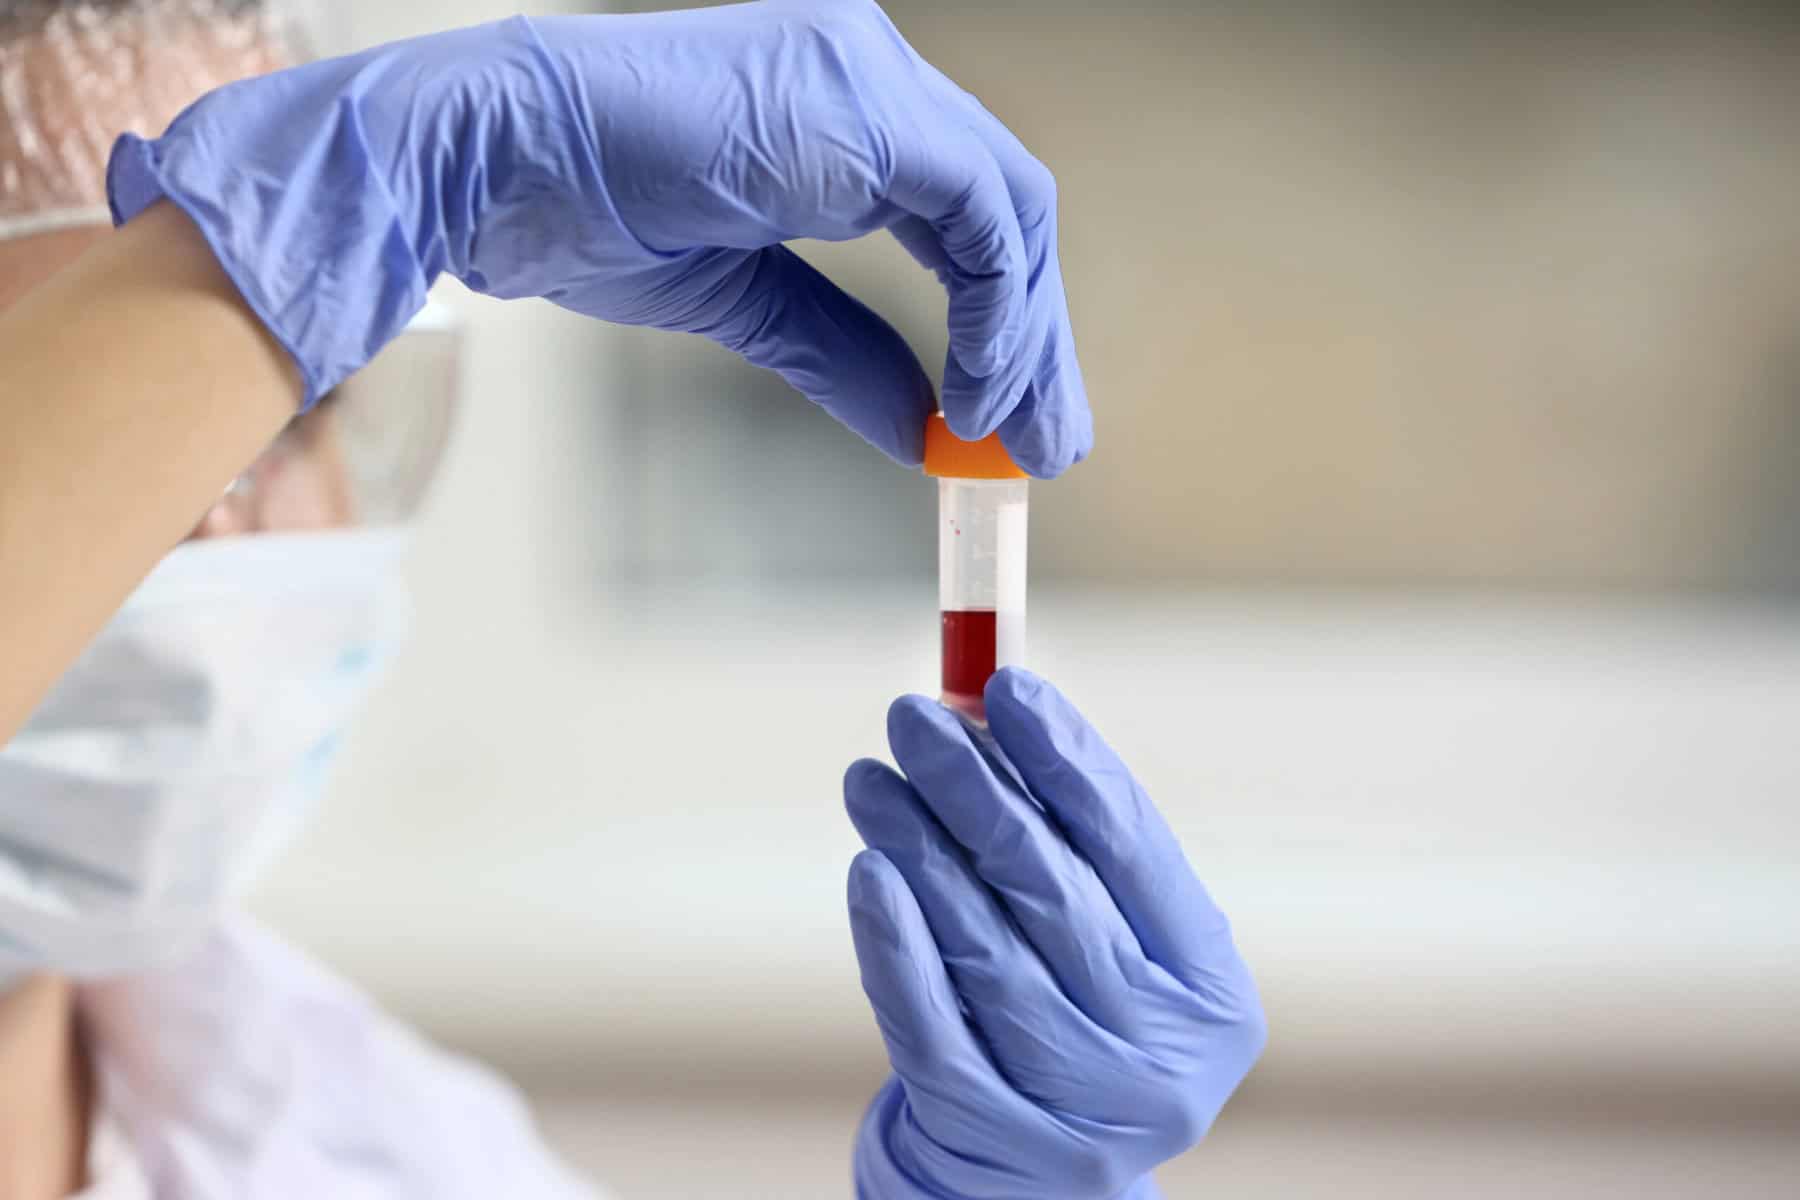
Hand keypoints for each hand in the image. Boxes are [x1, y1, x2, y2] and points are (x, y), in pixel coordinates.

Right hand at [108, 1, 1089, 476]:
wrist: (490, 162)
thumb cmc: (582, 211)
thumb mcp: (745, 300)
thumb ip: (838, 350)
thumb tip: (920, 423)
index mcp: (840, 113)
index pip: (963, 218)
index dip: (1000, 320)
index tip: (1008, 414)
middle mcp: (870, 77)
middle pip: (1003, 213)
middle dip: (1037, 340)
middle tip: (1050, 442)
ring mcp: (871, 80)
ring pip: (1010, 210)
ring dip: (1031, 336)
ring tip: (1024, 437)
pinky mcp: (868, 109)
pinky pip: (982, 213)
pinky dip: (999, 309)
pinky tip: (982, 390)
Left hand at [843, 669, 1265, 1198]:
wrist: (1036, 1178)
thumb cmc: (1075, 1018)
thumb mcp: (1110, 942)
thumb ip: (1069, 841)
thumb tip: (989, 704)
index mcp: (1211, 989)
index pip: (1133, 846)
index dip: (1067, 757)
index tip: (1006, 682)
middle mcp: (1166, 1057)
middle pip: (1054, 892)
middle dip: (976, 789)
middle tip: (910, 718)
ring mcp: (1086, 1113)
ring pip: (987, 952)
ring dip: (921, 850)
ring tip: (872, 780)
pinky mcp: (1000, 1143)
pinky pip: (933, 1027)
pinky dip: (896, 944)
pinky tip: (870, 872)